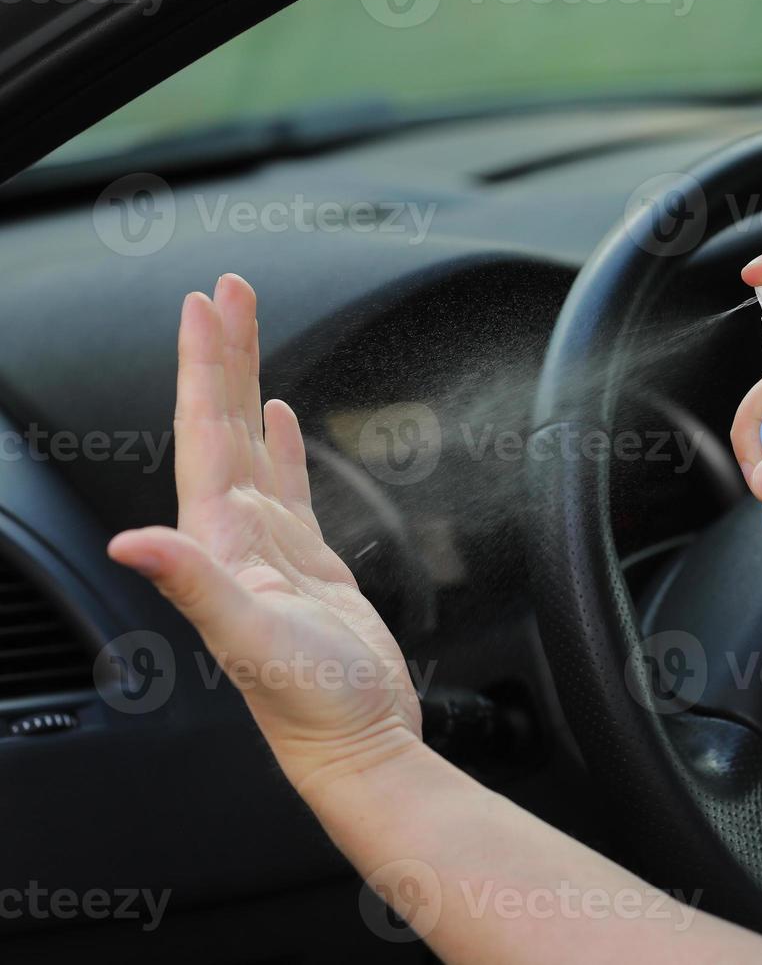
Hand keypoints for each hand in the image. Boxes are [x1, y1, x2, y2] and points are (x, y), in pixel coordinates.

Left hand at [108, 275, 420, 791]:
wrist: (356, 744)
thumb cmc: (313, 706)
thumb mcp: (251, 642)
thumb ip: (195, 586)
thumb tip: (134, 541)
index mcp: (220, 541)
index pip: (202, 433)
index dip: (200, 366)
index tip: (203, 306)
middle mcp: (237, 536)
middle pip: (222, 423)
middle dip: (223, 351)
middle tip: (229, 289)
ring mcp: (273, 547)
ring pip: (253, 444)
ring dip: (245, 384)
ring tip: (247, 333)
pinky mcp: (310, 562)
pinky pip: (290, 483)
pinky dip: (282, 443)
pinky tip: (280, 418)